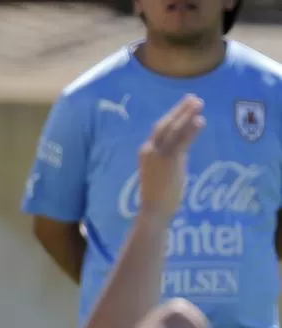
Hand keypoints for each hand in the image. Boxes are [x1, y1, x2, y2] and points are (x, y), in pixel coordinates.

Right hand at [138, 95, 203, 220]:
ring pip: (174, 129)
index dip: (172, 115)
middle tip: (193, 98)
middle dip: (180, 110)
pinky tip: (200, 121)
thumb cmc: (156, 197)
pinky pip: (182, 141)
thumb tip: (181, 152)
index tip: (184, 106)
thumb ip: (168, 159)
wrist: (153, 211)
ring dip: (187, 114)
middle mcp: (150, 150)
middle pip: (166, 124)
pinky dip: (191, 130)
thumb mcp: (159, 173)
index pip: (160, 129)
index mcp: (146, 152)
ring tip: (199, 104)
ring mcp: (160, 155)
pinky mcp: (170, 161)